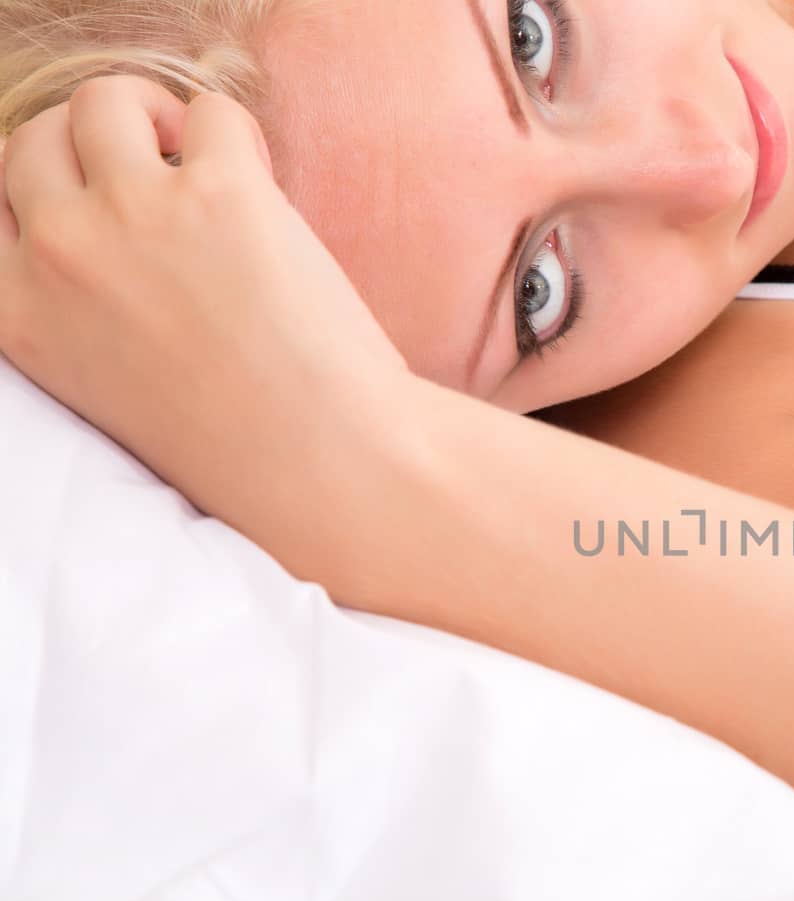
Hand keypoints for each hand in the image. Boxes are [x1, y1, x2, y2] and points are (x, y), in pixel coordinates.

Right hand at [0, 76, 409, 539]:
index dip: (52, 190)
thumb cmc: (234, 436)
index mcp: (16, 310)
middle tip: (159, 174)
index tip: (101, 206)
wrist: (322, 464)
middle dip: (94, 144)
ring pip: (105, 101)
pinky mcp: (219, 192)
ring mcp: (132, 214)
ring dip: (153, 115)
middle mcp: (57, 254)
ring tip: (202, 161)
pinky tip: (260, 180)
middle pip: (36, 139)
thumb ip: (77, 298)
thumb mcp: (103, 377)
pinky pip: (214, 112)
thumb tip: (105, 207)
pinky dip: (237, 134)